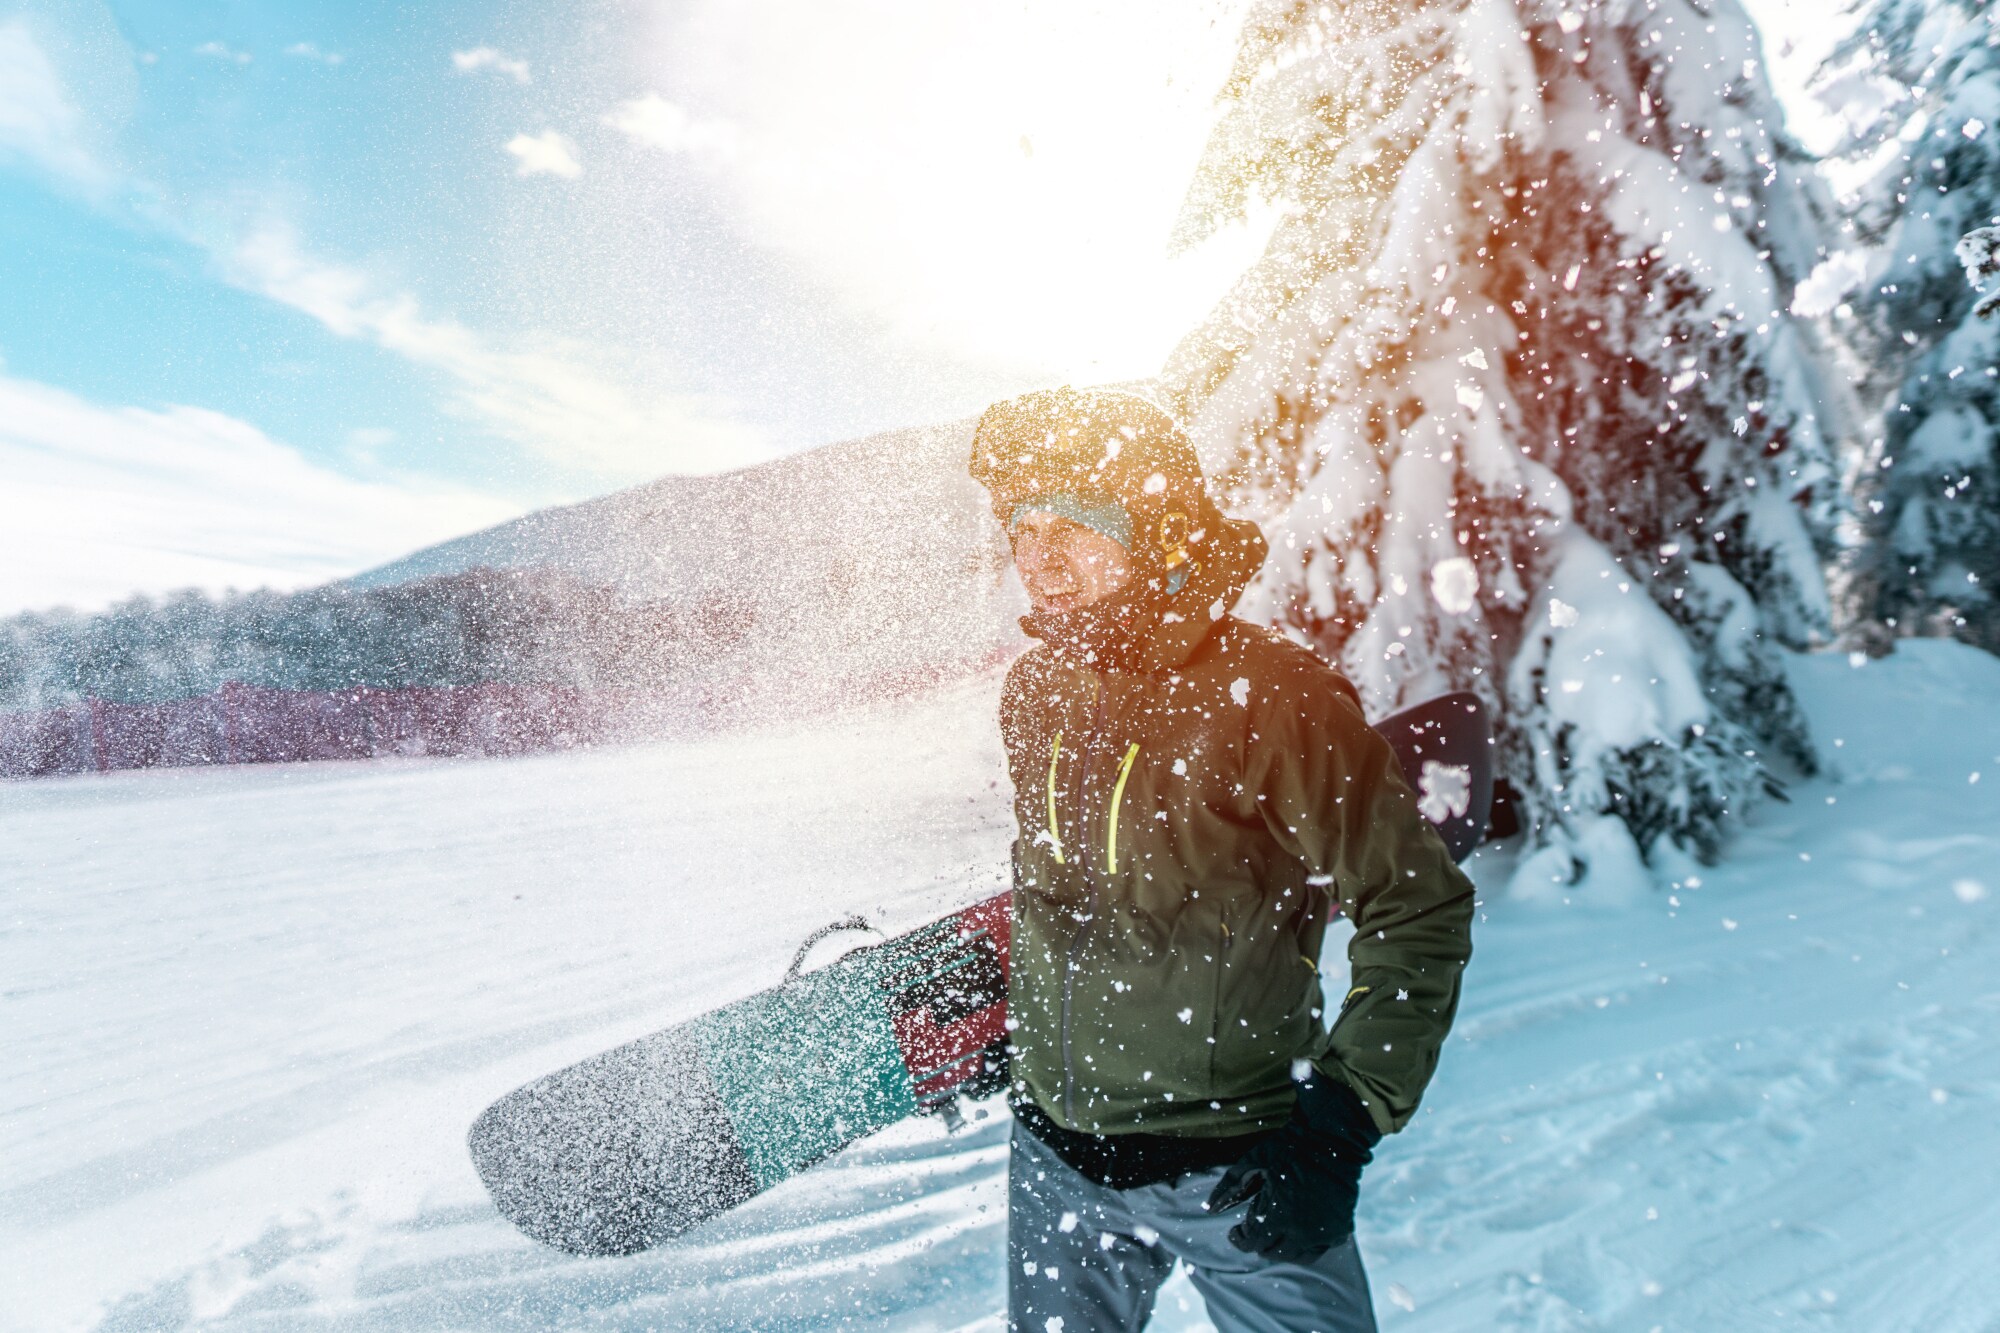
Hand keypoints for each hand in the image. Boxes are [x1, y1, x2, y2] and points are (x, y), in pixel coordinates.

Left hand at [1205, 1071, 1381, 1262]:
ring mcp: (1325, 1232)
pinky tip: (1297, 1230)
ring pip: (1298, 1257)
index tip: (1234, 1231)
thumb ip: (1229, 1187)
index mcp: (1280, 1215)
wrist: (1332, 1138)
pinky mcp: (1341, 1228)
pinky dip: (1306, 1244)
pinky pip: (1320, 1248)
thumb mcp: (1253, 1163)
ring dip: (1281, 1248)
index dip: (1239, 1239)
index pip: (1253, 1244)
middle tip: (1252, 1229)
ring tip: (1274, 1233)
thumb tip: (1209, 1208)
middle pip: (1273, 1253)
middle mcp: (1303, 1231)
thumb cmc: (1289, 1147)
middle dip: (1257, 1243)